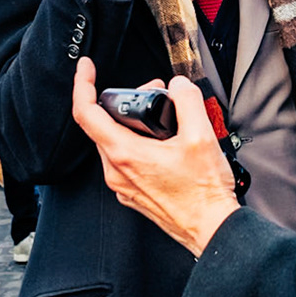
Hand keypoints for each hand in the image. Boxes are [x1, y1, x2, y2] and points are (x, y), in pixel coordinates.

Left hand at [70, 58, 238, 256]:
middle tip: (153, 91)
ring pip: (115, 143)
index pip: (87, 113)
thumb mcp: (202, 135)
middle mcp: (117, 172)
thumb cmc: (204, 193)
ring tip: (164, 118)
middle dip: (125, 101)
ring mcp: (124, 185)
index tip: (86, 68)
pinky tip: (164, 143)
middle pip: (103, 125)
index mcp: (126, 154)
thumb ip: (187, 100)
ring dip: (133, 123)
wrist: (212, 228)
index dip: (83, 85)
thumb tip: (178, 85)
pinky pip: (125, 161)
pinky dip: (138, 144)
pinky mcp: (133, 194)